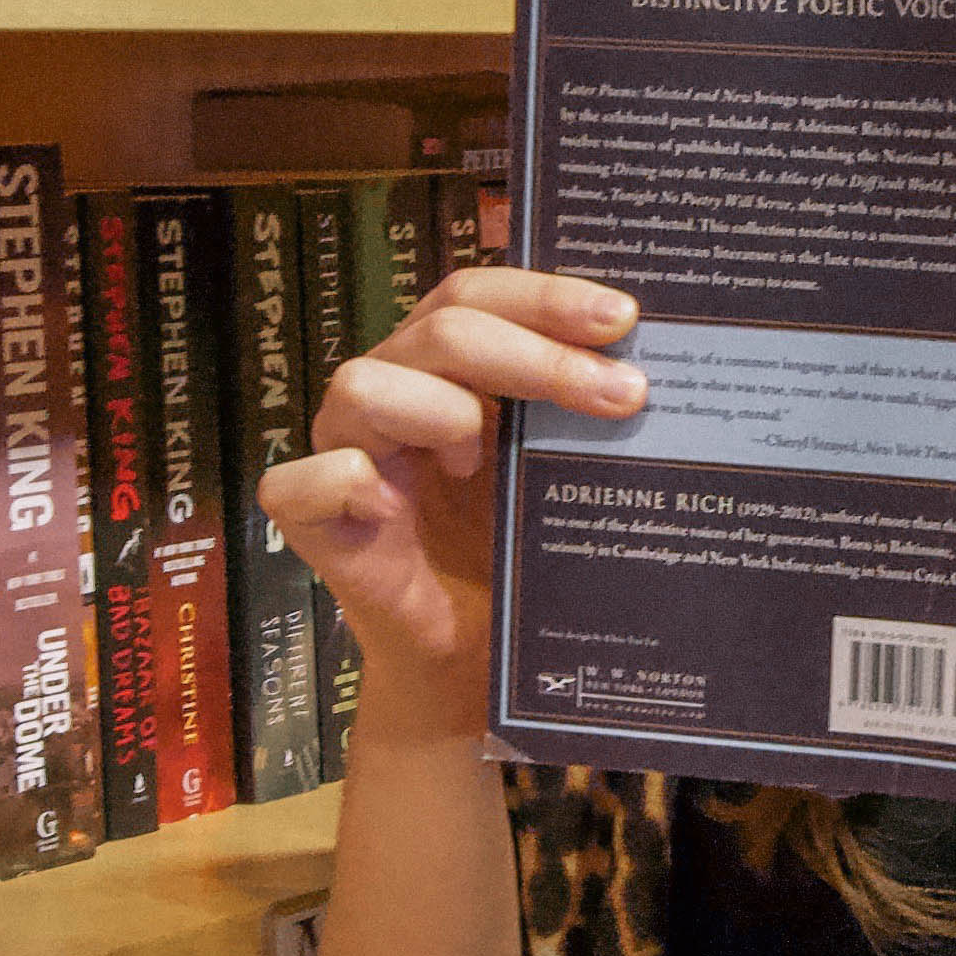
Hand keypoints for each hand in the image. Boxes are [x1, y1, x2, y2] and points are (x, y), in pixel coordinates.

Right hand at [259, 267, 646, 724]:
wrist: (472, 659)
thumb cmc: (515, 554)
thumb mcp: (556, 473)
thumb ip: (584, 417)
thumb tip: (656, 372)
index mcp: (446, 367)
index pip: (478, 295)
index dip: (544, 297)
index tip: (622, 319)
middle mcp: (391, 391)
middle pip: (440, 330)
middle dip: (534, 355)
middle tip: (621, 394)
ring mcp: (345, 451)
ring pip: (360, 383)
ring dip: (437, 408)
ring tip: (480, 457)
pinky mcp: (309, 521)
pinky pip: (299, 481)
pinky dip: (348, 484)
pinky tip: (390, 509)